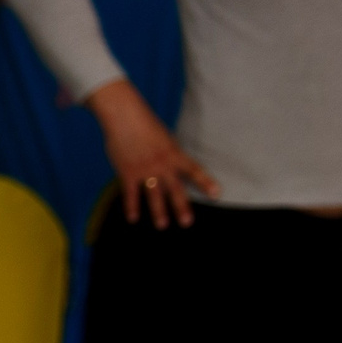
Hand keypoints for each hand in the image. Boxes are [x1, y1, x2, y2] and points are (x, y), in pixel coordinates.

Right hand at [86, 79, 217, 227]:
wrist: (124, 117)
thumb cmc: (144, 125)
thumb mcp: (164, 138)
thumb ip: (169, 155)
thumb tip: (173, 167)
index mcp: (174, 153)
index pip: (194, 170)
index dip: (206, 182)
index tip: (217, 194)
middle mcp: (162, 164)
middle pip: (174, 188)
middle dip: (181, 206)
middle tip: (187, 222)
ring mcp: (145, 169)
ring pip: (154, 194)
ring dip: (158, 211)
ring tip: (162, 225)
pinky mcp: (128, 172)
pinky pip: (130, 193)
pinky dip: (132, 206)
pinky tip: (133, 219)